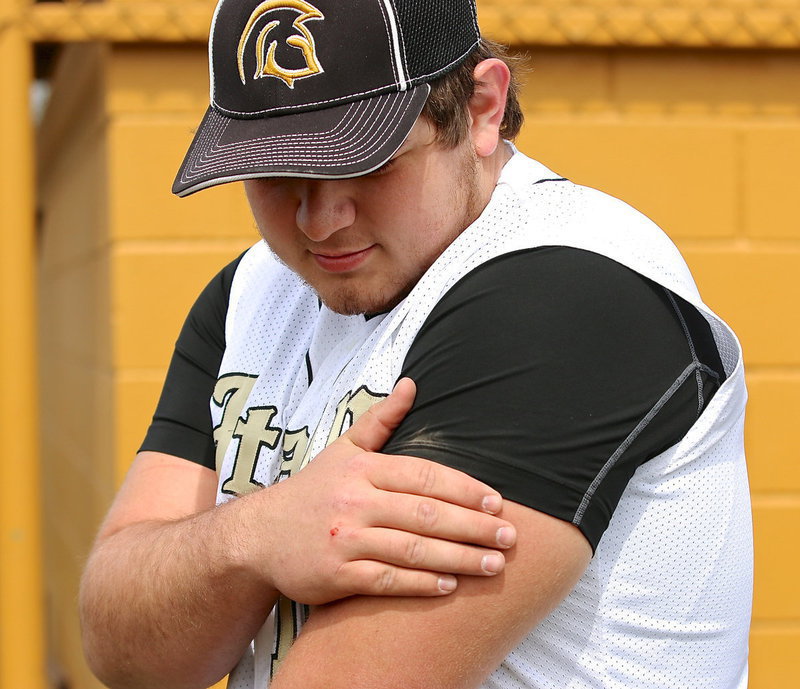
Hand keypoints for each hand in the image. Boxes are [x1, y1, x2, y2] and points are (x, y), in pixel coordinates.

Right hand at [250, 378, 516, 603]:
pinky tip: (450, 585)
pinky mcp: (336, 574)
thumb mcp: (343, 450)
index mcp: (363, 470)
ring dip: (458, 558)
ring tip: (493, 565)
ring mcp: (345, 539)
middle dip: (473, 527)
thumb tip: (412, 384)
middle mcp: (355, 502)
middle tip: (510, 538)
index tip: (498, 502)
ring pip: (412, 549)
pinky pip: (386, 580)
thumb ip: (381, 420)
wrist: (259, 535)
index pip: (424, 475)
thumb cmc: (312, 491)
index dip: (465, 489)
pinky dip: (420, 583)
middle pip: (426, 513)